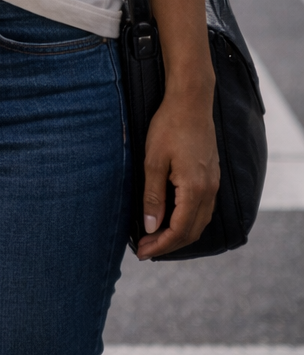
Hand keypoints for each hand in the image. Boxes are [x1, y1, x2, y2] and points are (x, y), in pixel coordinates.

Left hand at [136, 89, 219, 259]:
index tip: (142, 252)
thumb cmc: (169, 127)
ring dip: (179, 235)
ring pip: (200, 222)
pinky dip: (188, 221)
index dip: (160, 245)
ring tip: (156, 238)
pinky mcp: (212, 176)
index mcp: (194, 188)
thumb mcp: (153, 161)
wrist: (191, 102)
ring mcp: (213, 184)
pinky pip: (203, 210)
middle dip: (169, 244)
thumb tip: (151, 227)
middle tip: (145, 249)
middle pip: (192, 231)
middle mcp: (209, 190)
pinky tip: (171, 219)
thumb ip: (153, 196)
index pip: (179, 230)